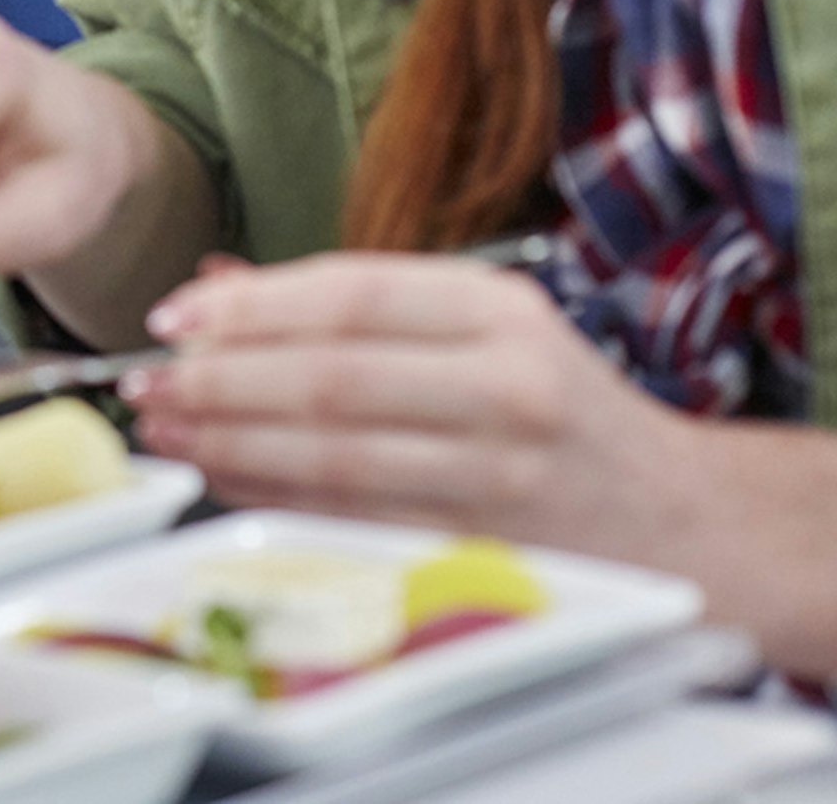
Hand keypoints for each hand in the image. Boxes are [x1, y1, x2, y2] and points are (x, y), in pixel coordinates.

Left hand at [124, 254, 695, 558]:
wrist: (690, 522)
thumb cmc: (560, 412)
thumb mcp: (480, 329)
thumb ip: (355, 306)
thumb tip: (217, 284)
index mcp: (501, 310)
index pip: (349, 293)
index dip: (248, 307)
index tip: (170, 319)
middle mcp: (509, 385)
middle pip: (329, 376)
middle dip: (218, 380)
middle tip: (146, 382)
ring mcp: (504, 474)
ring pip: (334, 455)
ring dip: (231, 443)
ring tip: (168, 429)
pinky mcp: (490, 551)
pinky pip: (355, 521)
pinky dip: (277, 498)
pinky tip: (227, 478)